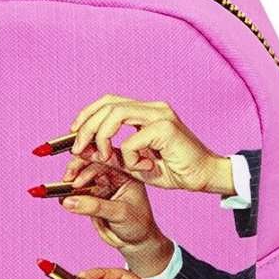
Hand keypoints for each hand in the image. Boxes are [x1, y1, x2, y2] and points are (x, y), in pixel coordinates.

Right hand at [57, 159, 174, 278]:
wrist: (135, 241)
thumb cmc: (137, 224)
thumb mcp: (119, 213)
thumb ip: (94, 206)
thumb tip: (69, 201)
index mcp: (126, 171)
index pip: (107, 157)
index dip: (91, 157)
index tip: (79, 166)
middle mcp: (113, 174)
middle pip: (90, 162)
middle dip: (77, 168)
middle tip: (68, 178)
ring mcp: (101, 184)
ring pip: (81, 175)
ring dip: (70, 180)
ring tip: (63, 190)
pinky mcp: (90, 195)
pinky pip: (76, 190)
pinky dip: (68, 193)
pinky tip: (62, 198)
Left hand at [69, 95, 234, 194]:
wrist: (204, 177)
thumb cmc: (172, 170)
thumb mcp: (132, 164)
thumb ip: (109, 155)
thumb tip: (80, 150)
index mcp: (146, 111)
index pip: (109, 101)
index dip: (87, 113)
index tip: (73, 132)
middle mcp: (153, 107)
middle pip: (108, 104)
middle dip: (87, 126)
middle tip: (77, 149)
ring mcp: (161, 114)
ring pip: (116, 114)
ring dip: (102, 136)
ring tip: (104, 156)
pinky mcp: (166, 128)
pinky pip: (132, 140)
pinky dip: (130, 158)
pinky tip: (144, 168)